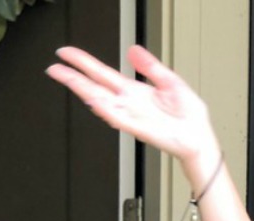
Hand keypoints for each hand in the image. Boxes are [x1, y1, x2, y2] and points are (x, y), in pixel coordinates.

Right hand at [47, 45, 218, 164]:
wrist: (198, 137)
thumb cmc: (188, 116)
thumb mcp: (170, 82)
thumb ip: (151, 66)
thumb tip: (133, 50)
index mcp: (134, 91)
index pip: (103, 73)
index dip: (84, 63)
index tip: (66, 54)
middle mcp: (128, 103)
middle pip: (94, 86)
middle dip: (73, 77)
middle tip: (55, 67)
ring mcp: (131, 116)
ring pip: (100, 101)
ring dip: (83, 90)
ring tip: (66, 78)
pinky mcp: (138, 128)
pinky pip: (117, 118)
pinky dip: (105, 109)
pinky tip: (94, 100)